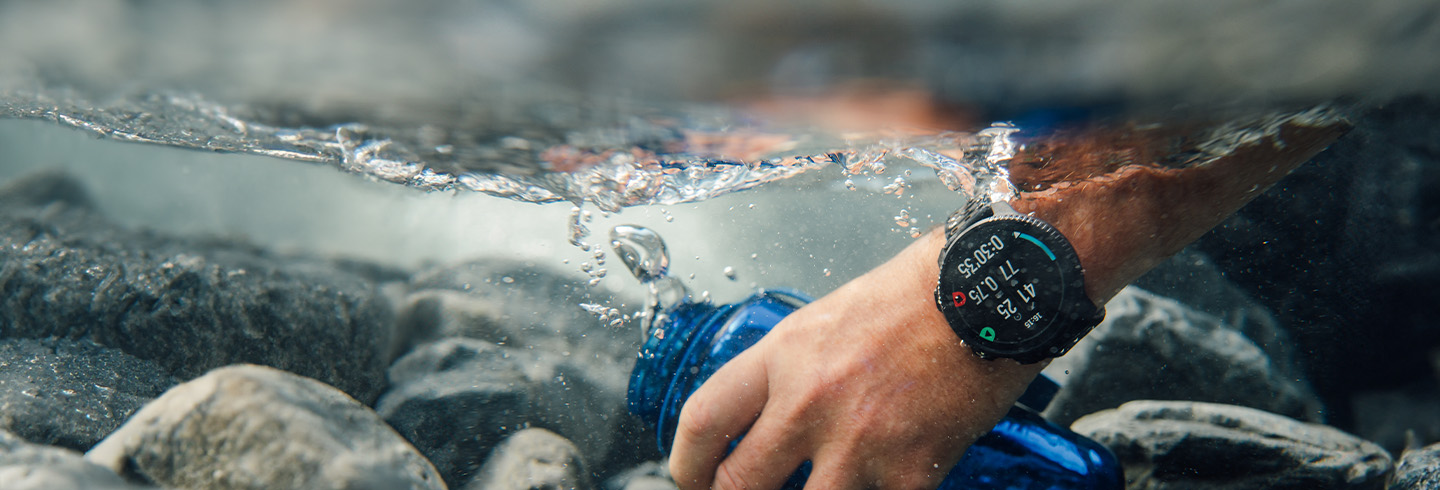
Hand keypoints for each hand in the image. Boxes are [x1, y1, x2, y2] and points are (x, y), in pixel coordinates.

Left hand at [667, 232, 1043, 489]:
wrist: (994, 293)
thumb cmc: (920, 296)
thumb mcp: (830, 319)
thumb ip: (793, 371)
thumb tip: (768, 418)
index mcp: (784, 355)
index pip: (704, 420)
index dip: (686, 465)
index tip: (689, 479)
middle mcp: (809, 400)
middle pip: (737, 483)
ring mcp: (858, 441)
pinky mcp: (909, 471)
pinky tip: (877, 484)